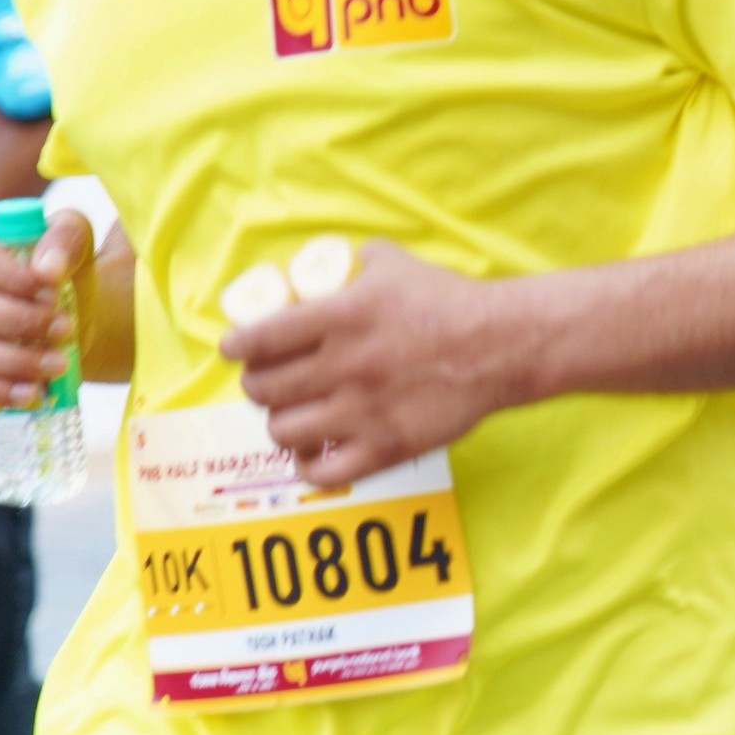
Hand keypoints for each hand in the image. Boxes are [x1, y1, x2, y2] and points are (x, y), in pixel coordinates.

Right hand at [0, 207, 91, 407]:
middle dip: (20, 322)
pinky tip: (28, 393)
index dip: (15, 278)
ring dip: (12, 360)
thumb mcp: (70, 238)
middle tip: (66, 331)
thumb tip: (49, 269)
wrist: (46, 311)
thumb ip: (66, 237)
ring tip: (57, 365)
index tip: (56, 293)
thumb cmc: (50, 269)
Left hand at [221, 242, 529, 486]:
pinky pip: (323, 472)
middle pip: (265, 388)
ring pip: (284, 431)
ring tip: (290, 415)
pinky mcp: (386, 446)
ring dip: (280, 422)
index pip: (260, 338)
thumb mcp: (394, 264)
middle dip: (256, 384)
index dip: (235, 347)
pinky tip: (311, 452)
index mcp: (342, 317)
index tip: (233, 350)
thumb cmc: (448, 302)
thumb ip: (353, 262)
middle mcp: (345, 366)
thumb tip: (326, 263)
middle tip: (265, 381)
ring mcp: (364, 411)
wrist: (501, 346)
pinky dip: (306, 465)